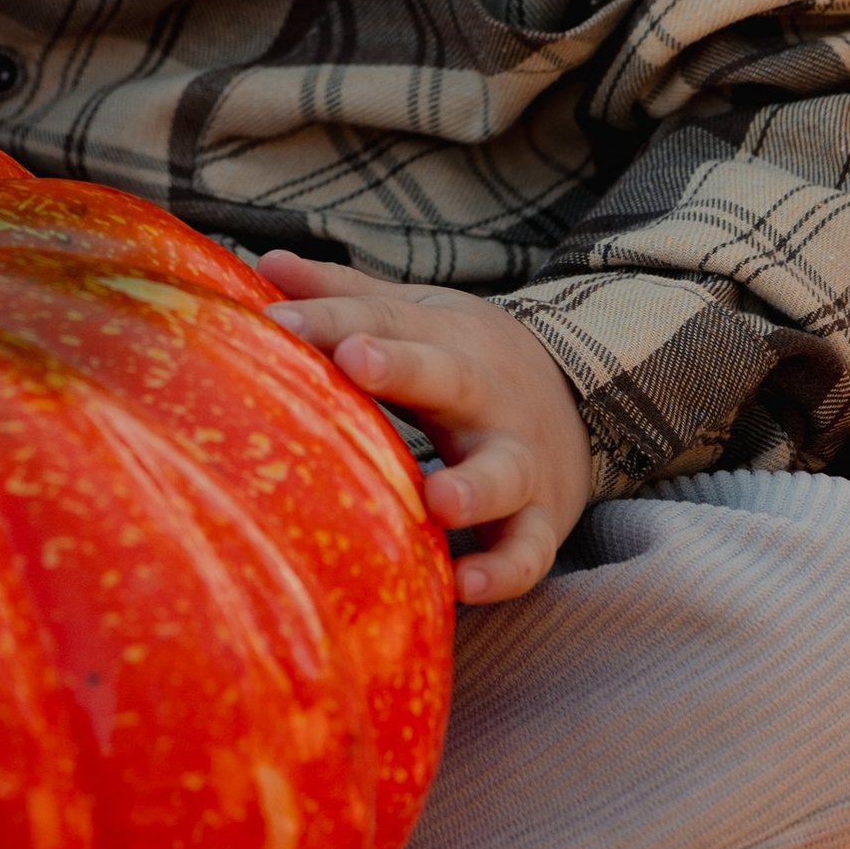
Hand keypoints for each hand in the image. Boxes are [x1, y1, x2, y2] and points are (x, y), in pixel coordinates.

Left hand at [258, 258, 590, 605]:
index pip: (383, 322)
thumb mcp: (414, 316)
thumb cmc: (466, 362)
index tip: (275, 322)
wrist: (583, 402)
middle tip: (354, 358)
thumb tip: (266, 262)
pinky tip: (465, 586)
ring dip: (474, 487)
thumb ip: (343, 295)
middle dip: (402, 367)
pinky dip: (503, 571)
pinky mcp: (542, 521)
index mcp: (444, 340)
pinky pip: (529, 551)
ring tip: (439, 501)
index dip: (330, 319)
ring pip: (502, 473)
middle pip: (446, 375)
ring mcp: (518, 461)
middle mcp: (484, 396)